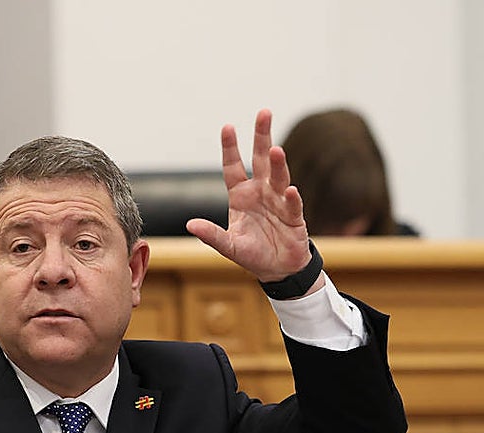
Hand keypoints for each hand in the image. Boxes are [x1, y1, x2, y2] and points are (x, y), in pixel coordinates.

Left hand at [185, 109, 311, 282]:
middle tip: (264, 113)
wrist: (277, 269)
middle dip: (262, 137)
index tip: (227, 127)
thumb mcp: (228, 246)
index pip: (233, 167)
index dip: (230, 148)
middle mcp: (261, 193)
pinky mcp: (294, 217)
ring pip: (278, 178)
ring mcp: (278, 202)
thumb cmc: (252, 253)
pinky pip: (292, 205)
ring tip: (276, 150)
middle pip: (261, 160)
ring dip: (278, 164)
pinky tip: (290, 190)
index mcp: (241, 196)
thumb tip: (190, 225)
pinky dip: (291, 198)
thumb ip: (211, 235)